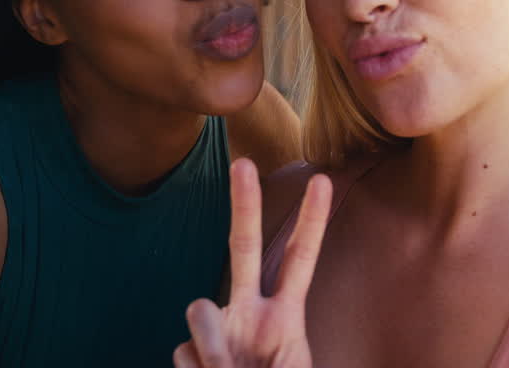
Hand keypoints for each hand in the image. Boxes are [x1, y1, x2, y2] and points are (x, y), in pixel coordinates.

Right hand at [174, 158, 331, 367]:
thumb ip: (250, 357)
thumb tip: (207, 352)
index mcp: (286, 317)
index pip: (299, 260)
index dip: (311, 222)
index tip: (324, 179)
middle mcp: (248, 312)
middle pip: (242, 245)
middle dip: (244, 203)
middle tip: (245, 161)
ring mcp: (219, 331)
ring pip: (199, 312)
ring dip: (212, 347)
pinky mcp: (191, 355)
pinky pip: (184, 353)